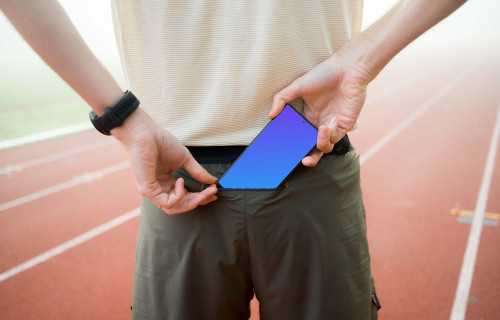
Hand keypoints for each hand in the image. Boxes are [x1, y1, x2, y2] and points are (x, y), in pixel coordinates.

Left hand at [112, 109, 217, 214]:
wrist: (145, 132)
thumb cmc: (161, 142)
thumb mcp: (185, 159)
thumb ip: (198, 172)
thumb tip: (213, 181)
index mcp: (166, 183)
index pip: (184, 197)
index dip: (200, 197)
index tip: (214, 191)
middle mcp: (159, 189)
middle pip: (180, 206)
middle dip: (199, 201)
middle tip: (212, 193)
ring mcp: (152, 191)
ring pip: (173, 208)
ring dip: (192, 203)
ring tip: (203, 193)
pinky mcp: (147, 190)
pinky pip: (167, 202)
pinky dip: (179, 195)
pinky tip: (182, 181)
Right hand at [269, 50, 370, 166]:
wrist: (348, 69)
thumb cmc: (324, 74)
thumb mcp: (297, 86)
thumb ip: (281, 99)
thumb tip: (270, 115)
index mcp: (308, 117)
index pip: (300, 137)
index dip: (294, 146)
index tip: (286, 151)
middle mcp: (319, 124)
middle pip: (313, 148)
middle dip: (308, 158)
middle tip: (303, 161)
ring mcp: (332, 126)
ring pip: (325, 147)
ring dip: (320, 144)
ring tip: (319, 132)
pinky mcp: (345, 125)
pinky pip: (335, 139)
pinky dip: (329, 135)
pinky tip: (328, 124)